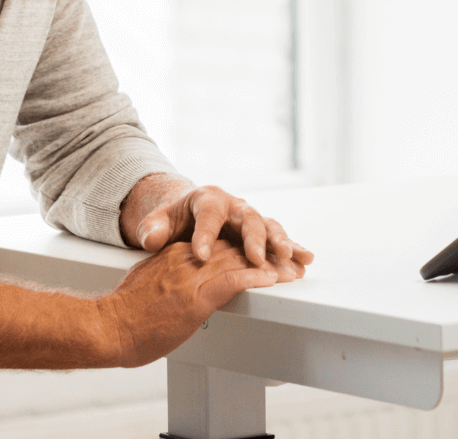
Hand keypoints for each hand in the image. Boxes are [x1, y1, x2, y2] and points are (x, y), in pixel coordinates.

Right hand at [102, 239, 277, 366]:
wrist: (108, 328)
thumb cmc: (122, 315)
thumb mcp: (146, 282)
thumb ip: (164, 274)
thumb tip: (173, 282)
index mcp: (174, 255)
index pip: (217, 245)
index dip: (243, 248)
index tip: (261, 251)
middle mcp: (186, 260)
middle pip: (234, 249)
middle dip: (263, 254)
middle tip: (288, 258)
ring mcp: (191, 278)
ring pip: (239, 262)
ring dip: (269, 265)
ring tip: (291, 268)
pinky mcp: (194, 299)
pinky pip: (231, 282)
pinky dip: (254, 278)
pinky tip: (271, 278)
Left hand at [122, 176, 314, 281]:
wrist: (186, 216)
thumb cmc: (174, 218)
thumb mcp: (157, 220)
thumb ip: (152, 228)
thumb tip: (153, 238)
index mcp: (207, 198)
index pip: (208, 213)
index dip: (205, 233)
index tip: (201, 255)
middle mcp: (233, 205)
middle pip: (247, 217)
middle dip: (253, 238)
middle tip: (255, 259)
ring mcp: (248, 219)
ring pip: (268, 226)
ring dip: (279, 242)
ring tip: (288, 257)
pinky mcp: (258, 235)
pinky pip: (278, 240)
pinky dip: (292, 249)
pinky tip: (304, 260)